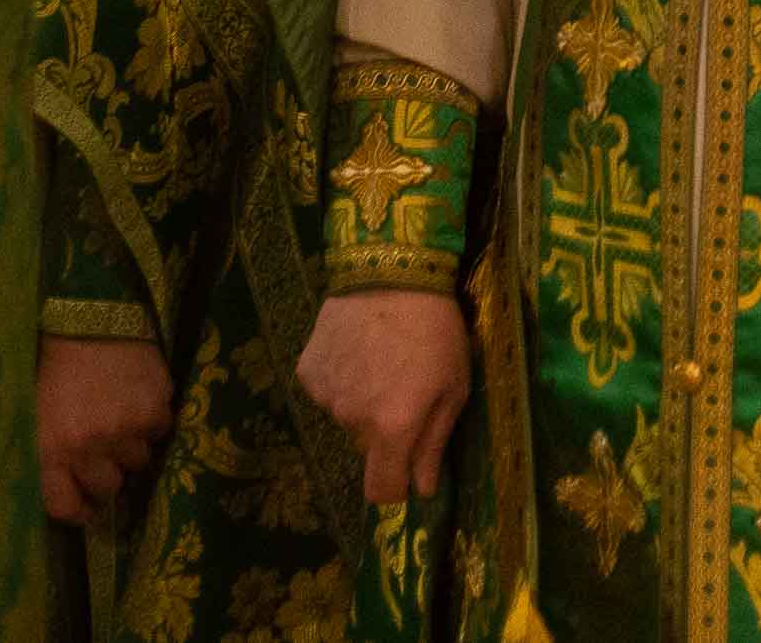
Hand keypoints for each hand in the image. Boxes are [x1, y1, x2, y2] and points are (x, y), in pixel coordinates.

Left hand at [37, 333, 177, 526]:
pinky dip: (153, 420)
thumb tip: (62, 491)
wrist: (90, 316)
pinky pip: (160, 432)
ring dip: (130, 446)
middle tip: (104, 454)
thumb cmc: (54, 366)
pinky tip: (139, 399)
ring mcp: (125, 430)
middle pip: (107, 488)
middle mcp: (88, 447)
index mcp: (50, 449)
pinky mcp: (155, 410)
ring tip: (122, 418)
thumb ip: (45, 453)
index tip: (85, 508)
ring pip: (138, 462)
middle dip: (106, 473)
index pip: (65, 507)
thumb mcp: (34, 413)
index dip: (77, 511)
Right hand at [297, 289, 468, 504]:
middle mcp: (351, 420)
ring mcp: (324, 395)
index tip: (409, 469)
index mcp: (392, 429)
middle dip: (385, 433)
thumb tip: (423, 489)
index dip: (396, 487)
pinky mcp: (307, 370)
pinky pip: (327, 390)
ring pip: (346, 417)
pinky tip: (357, 348)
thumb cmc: (436, 329)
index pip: (381, 491)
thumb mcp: (454, 386)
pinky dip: (342, 378)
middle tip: (404, 389)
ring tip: (382, 360)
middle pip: (367, 448)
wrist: (391, 269)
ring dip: (362, 402)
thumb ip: (435, 443)